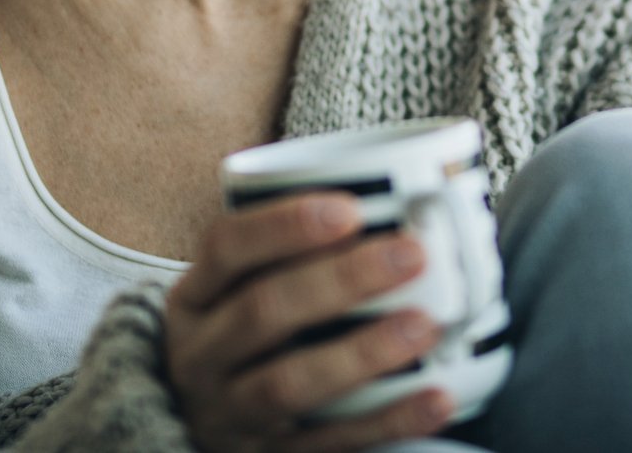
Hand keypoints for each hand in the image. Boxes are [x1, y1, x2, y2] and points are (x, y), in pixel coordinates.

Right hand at [163, 191, 454, 451]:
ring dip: (362, 352)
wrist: (195, 425)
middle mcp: (202, 356)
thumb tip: (401, 202)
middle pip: (263, 311)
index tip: (351, 208)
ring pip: (288, 384)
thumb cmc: (242, 337)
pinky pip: (328, 443)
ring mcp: (230, 414)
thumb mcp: (239, 291)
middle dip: (341, 280)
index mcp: (195, 299)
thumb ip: (295, 252)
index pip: (227, 247)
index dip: (285, 225)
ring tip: (425, 324)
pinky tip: (436, 397)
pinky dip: (387, 421)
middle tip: (412, 255)